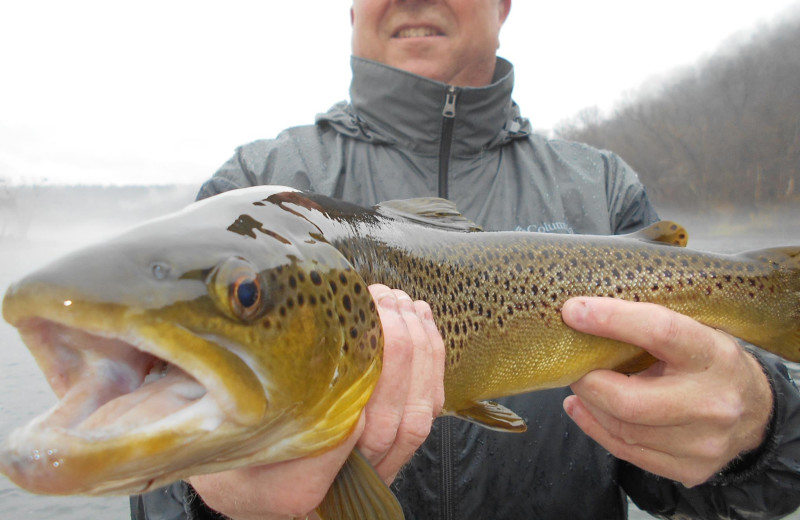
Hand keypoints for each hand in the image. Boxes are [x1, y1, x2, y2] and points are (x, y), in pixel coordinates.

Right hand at [189, 284, 444, 518]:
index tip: (350, 331)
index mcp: (287, 492)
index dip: (352, 389)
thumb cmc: (226, 446)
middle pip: (386, 426)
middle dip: (394, 354)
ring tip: (399, 302)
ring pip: (416, 419)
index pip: (333, 444)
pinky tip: (421, 320)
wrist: (255, 483)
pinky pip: (428, 411)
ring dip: (417, 353)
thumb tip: (188, 342)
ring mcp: (374, 473)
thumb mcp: (198, 429)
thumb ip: (207, 399)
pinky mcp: (394, 452)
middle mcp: (340, 492)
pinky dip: (433, 363)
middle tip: (379, 301)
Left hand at [561, 297, 772, 487]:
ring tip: (581, 385)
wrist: (757, 414)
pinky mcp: (689, 468)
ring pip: (622, 430)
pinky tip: (583, 408)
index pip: (659, 331)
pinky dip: (596, 427)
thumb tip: (586, 313)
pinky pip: (626, 452)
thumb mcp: (696, 332)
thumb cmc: (712, 364)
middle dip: (588, 380)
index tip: (574, 311)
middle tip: (573, 365)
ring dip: (590, 404)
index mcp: (714, 356)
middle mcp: (712, 403)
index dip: (611, 320)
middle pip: (628, 400)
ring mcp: (702, 443)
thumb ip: (650, 327)